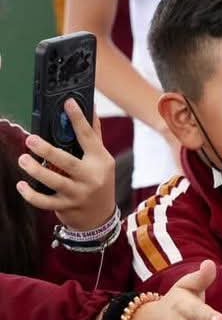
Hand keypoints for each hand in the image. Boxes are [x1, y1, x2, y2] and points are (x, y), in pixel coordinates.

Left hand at [15, 99, 115, 230]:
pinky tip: (21, 185)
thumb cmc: (99, 181)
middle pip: (67, 162)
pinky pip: (45, 201)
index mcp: (99, 160)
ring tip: (22, 159)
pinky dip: (31, 194)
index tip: (68, 103)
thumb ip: (94, 138)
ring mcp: (78, 193)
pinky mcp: (66, 207)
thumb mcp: (102, 160)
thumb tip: (92, 110)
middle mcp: (90, 176)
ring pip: (54, 182)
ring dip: (36, 171)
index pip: (88, 136)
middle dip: (47, 150)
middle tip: (30, 139)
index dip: (78, 119)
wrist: (101, 216)